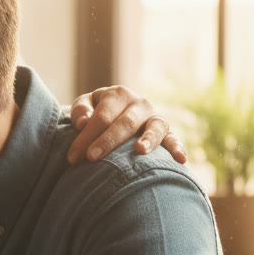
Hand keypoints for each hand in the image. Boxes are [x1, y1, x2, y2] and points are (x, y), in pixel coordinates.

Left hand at [67, 86, 187, 164]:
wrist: (114, 113)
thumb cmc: (94, 112)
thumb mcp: (84, 105)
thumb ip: (80, 111)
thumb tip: (83, 123)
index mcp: (118, 94)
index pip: (101, 116)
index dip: (86, 136)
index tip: (72, 157)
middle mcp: (139, 103)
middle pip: (125, 123)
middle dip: (107, 141)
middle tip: (91, 158)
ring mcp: (154, 117)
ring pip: (155, 127)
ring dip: (149, 139)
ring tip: (140, 151)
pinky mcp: (166, 131)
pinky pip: (173, 138)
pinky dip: (178, 147)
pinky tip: (181, 160)